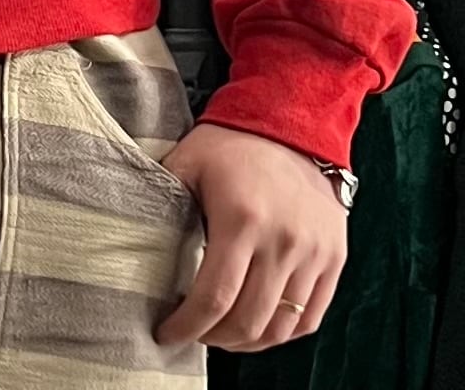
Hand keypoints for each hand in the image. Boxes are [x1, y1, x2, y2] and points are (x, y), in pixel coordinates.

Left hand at [155, 123, 346, 351]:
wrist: (291, 123)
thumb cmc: (231, 144)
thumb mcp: (187, 162)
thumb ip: (161, 199)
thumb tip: (131, 235)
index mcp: (242, 219)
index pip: (214, 297)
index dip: (187, 326)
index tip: (166, 333)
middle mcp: (284, 242)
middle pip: (248, 321)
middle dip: (213, 338)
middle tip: (192, 333)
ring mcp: (314, 254)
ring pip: (280, 327)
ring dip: (247, 341)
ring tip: (221, 333)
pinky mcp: (333, 259)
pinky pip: (310, 317)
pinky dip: (282, 332)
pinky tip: (257, 325)